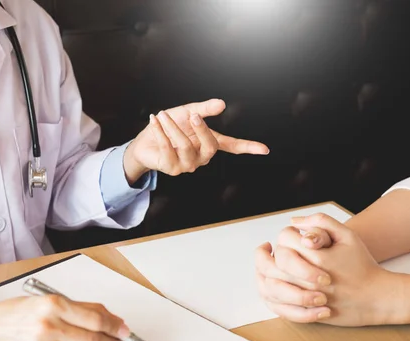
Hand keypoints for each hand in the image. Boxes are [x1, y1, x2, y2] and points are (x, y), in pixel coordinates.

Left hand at [123, 99, 268, 182]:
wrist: (144, 141)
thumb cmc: (169, 126)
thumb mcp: (187, 113)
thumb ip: (204, 110)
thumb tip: (222, 104)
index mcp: (209, 143)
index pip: (232, 147)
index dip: (247, 147)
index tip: (265, 150)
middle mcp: (201, 157)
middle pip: (210, 146)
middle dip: (201, 129)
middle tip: (192, 115)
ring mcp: (187, 165)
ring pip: (185, 146)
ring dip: (172, 128)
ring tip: (161, 115)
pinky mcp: (171, 168)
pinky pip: (167, 149)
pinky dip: (160, 132)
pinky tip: (154, 120)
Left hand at [255, 213, 405, 325]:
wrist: (376, 297)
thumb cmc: (361, 264)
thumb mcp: (347, 236)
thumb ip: (321, 222)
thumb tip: (293, 221)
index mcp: (318, 257)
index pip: (285, 239)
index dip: (286, 235)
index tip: (293, 237)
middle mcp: (308, 279)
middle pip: (273, 261)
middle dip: (271, 253)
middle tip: (274, 250)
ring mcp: (305, 298)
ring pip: (269, 283)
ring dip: (264, 272)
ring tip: (270, 264)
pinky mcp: (303, 312)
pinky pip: (274, 303)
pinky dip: (268, 290)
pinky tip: (273, 280)